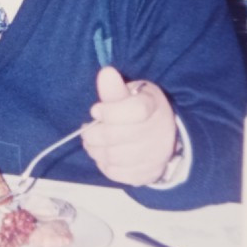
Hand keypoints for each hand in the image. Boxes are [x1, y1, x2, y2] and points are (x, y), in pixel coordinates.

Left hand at [81, 66, 176, 185]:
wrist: (160, 134)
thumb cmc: (137, 109)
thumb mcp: (129, 94)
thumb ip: (115, 88)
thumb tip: (106, 73)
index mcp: (154, 106)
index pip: (135, 110)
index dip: (110, 112)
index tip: (95, 111)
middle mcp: (160, 132)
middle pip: (119, 136)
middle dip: (94, 134)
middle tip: (86, 130)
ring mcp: (156, 155)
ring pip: (115, 156)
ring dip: (95, 150)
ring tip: (90, 142)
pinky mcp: (148, 173)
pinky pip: (118, 173)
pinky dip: (104, 165)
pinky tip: (102, 155)